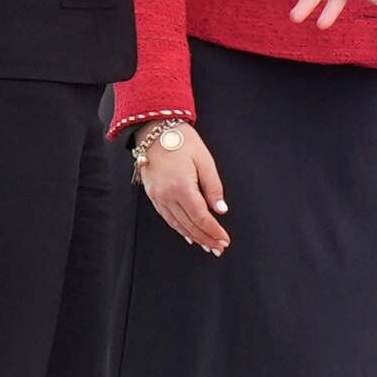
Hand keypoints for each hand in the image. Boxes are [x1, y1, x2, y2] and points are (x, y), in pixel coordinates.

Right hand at [137, 121, 229, 254]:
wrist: (155, 129)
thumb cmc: (181, 140)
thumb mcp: (205, 160)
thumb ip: (213, 187)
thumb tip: (220, 210)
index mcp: (182, 186)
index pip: (201, 217)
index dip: (213, 231)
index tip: (224, 240)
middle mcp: (167, 195)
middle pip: (189, 224)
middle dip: (206, 238)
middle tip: (218, 248)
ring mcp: (157, 196)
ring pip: (177, 224)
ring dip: (193, 236)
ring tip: (207, 245)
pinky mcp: (153, 195)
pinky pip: (167, 217)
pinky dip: (179, 228)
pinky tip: (188, 233)